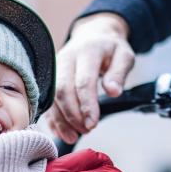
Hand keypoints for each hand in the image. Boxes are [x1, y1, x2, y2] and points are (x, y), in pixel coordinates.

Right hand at [46, 13, 134, 142]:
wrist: (93, 35)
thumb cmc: (110, 49)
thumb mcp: (124, 56)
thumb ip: (119, 73)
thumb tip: (113, 92)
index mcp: (87, 51)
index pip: (83, 81)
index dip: (87, 105)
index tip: (93, 123)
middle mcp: (66, 58)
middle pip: (63, 90)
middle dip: (73, 115)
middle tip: (86, 130)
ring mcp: (55, 68)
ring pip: (51, 97)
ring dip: (61, 120)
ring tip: (73, 136)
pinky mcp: (49, 77)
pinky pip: (47, 100)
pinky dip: (52, 118)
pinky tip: (61, 132)